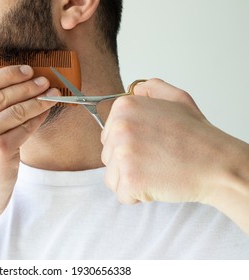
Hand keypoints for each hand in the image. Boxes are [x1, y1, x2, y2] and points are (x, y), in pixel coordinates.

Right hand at [0, 65, 57, 220]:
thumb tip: (12, 87)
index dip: (7, 74)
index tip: (25, 69)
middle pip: (0, 95)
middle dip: (27, 84)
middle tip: (44, 80)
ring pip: (16, 110)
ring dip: (38, 99)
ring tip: (52, 94)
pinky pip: (25, 128)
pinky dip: (38, 117)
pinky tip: (46, 112)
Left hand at [101, 78, 244, 204]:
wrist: (217, 165)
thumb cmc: (198, 137)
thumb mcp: (177, 99)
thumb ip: (152, 89)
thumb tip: (135, 89)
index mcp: (125, 107)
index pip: (107, 135)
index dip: (128, 145)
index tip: (149, 145)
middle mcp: (119, 127)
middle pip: (107, 156)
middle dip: (127, 163)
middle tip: (156, 159)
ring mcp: (123, 153)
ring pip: (111, 176)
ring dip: (130, 180)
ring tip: (156, 171)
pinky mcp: (129, 179)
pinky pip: (121, 194)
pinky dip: (137, 196)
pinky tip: (156, 184)